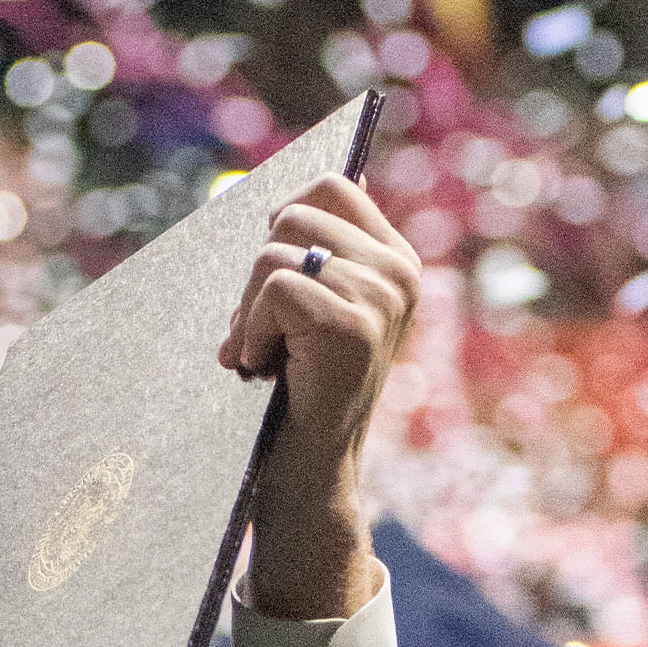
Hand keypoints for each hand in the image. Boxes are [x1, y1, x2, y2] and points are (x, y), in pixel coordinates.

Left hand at [220, 177, 419, 618]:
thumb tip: (353, 172)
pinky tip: (262, 367)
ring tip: (262, 354)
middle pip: (291, 215)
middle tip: (261, 330)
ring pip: (272, 254)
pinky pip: (273, 288)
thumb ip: (329, 249)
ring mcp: (380, 299)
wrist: (310, 473)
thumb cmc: (300, 389)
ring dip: (248, 310)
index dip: (284, 220)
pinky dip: (250, 330)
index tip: (275, 278)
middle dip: (257, 273)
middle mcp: (399, 275)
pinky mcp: (351, 327)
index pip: (333, 186)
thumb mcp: (320, 308)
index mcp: (398, 262)